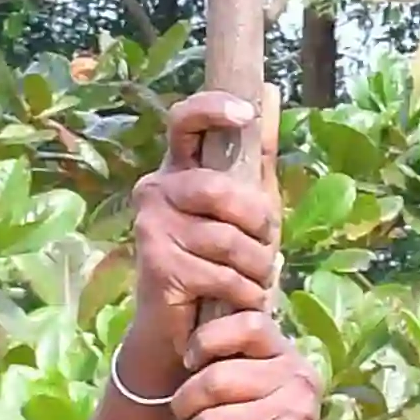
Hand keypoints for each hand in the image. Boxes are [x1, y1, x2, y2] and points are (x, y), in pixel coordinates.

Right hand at [123, 93, 280, 399]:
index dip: (212, 110)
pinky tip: (243, 300)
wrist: (183, 330)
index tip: (245, 115)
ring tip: (256, 280)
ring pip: (226, 239)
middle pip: (219, 189)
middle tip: (267, 246)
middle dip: (258, 222)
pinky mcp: (157, 266)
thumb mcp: (246, 206)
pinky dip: (244, 292)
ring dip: (257, 267)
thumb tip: (266, 89)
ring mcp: (151, 228)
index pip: (184, 120)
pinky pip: (220, 274)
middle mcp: (155, 190)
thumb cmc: (219, 260)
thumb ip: (257, 153)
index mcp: (177, 169)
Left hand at [168, 317, 351, 419]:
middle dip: (185, 407)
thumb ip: (237, 369)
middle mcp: (297, 384)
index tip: (190, 362)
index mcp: (291, 362)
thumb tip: (187, 338)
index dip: (209, 338)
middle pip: (214, 379)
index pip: (248, 324)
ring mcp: (290, 419)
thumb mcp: (261, 400)